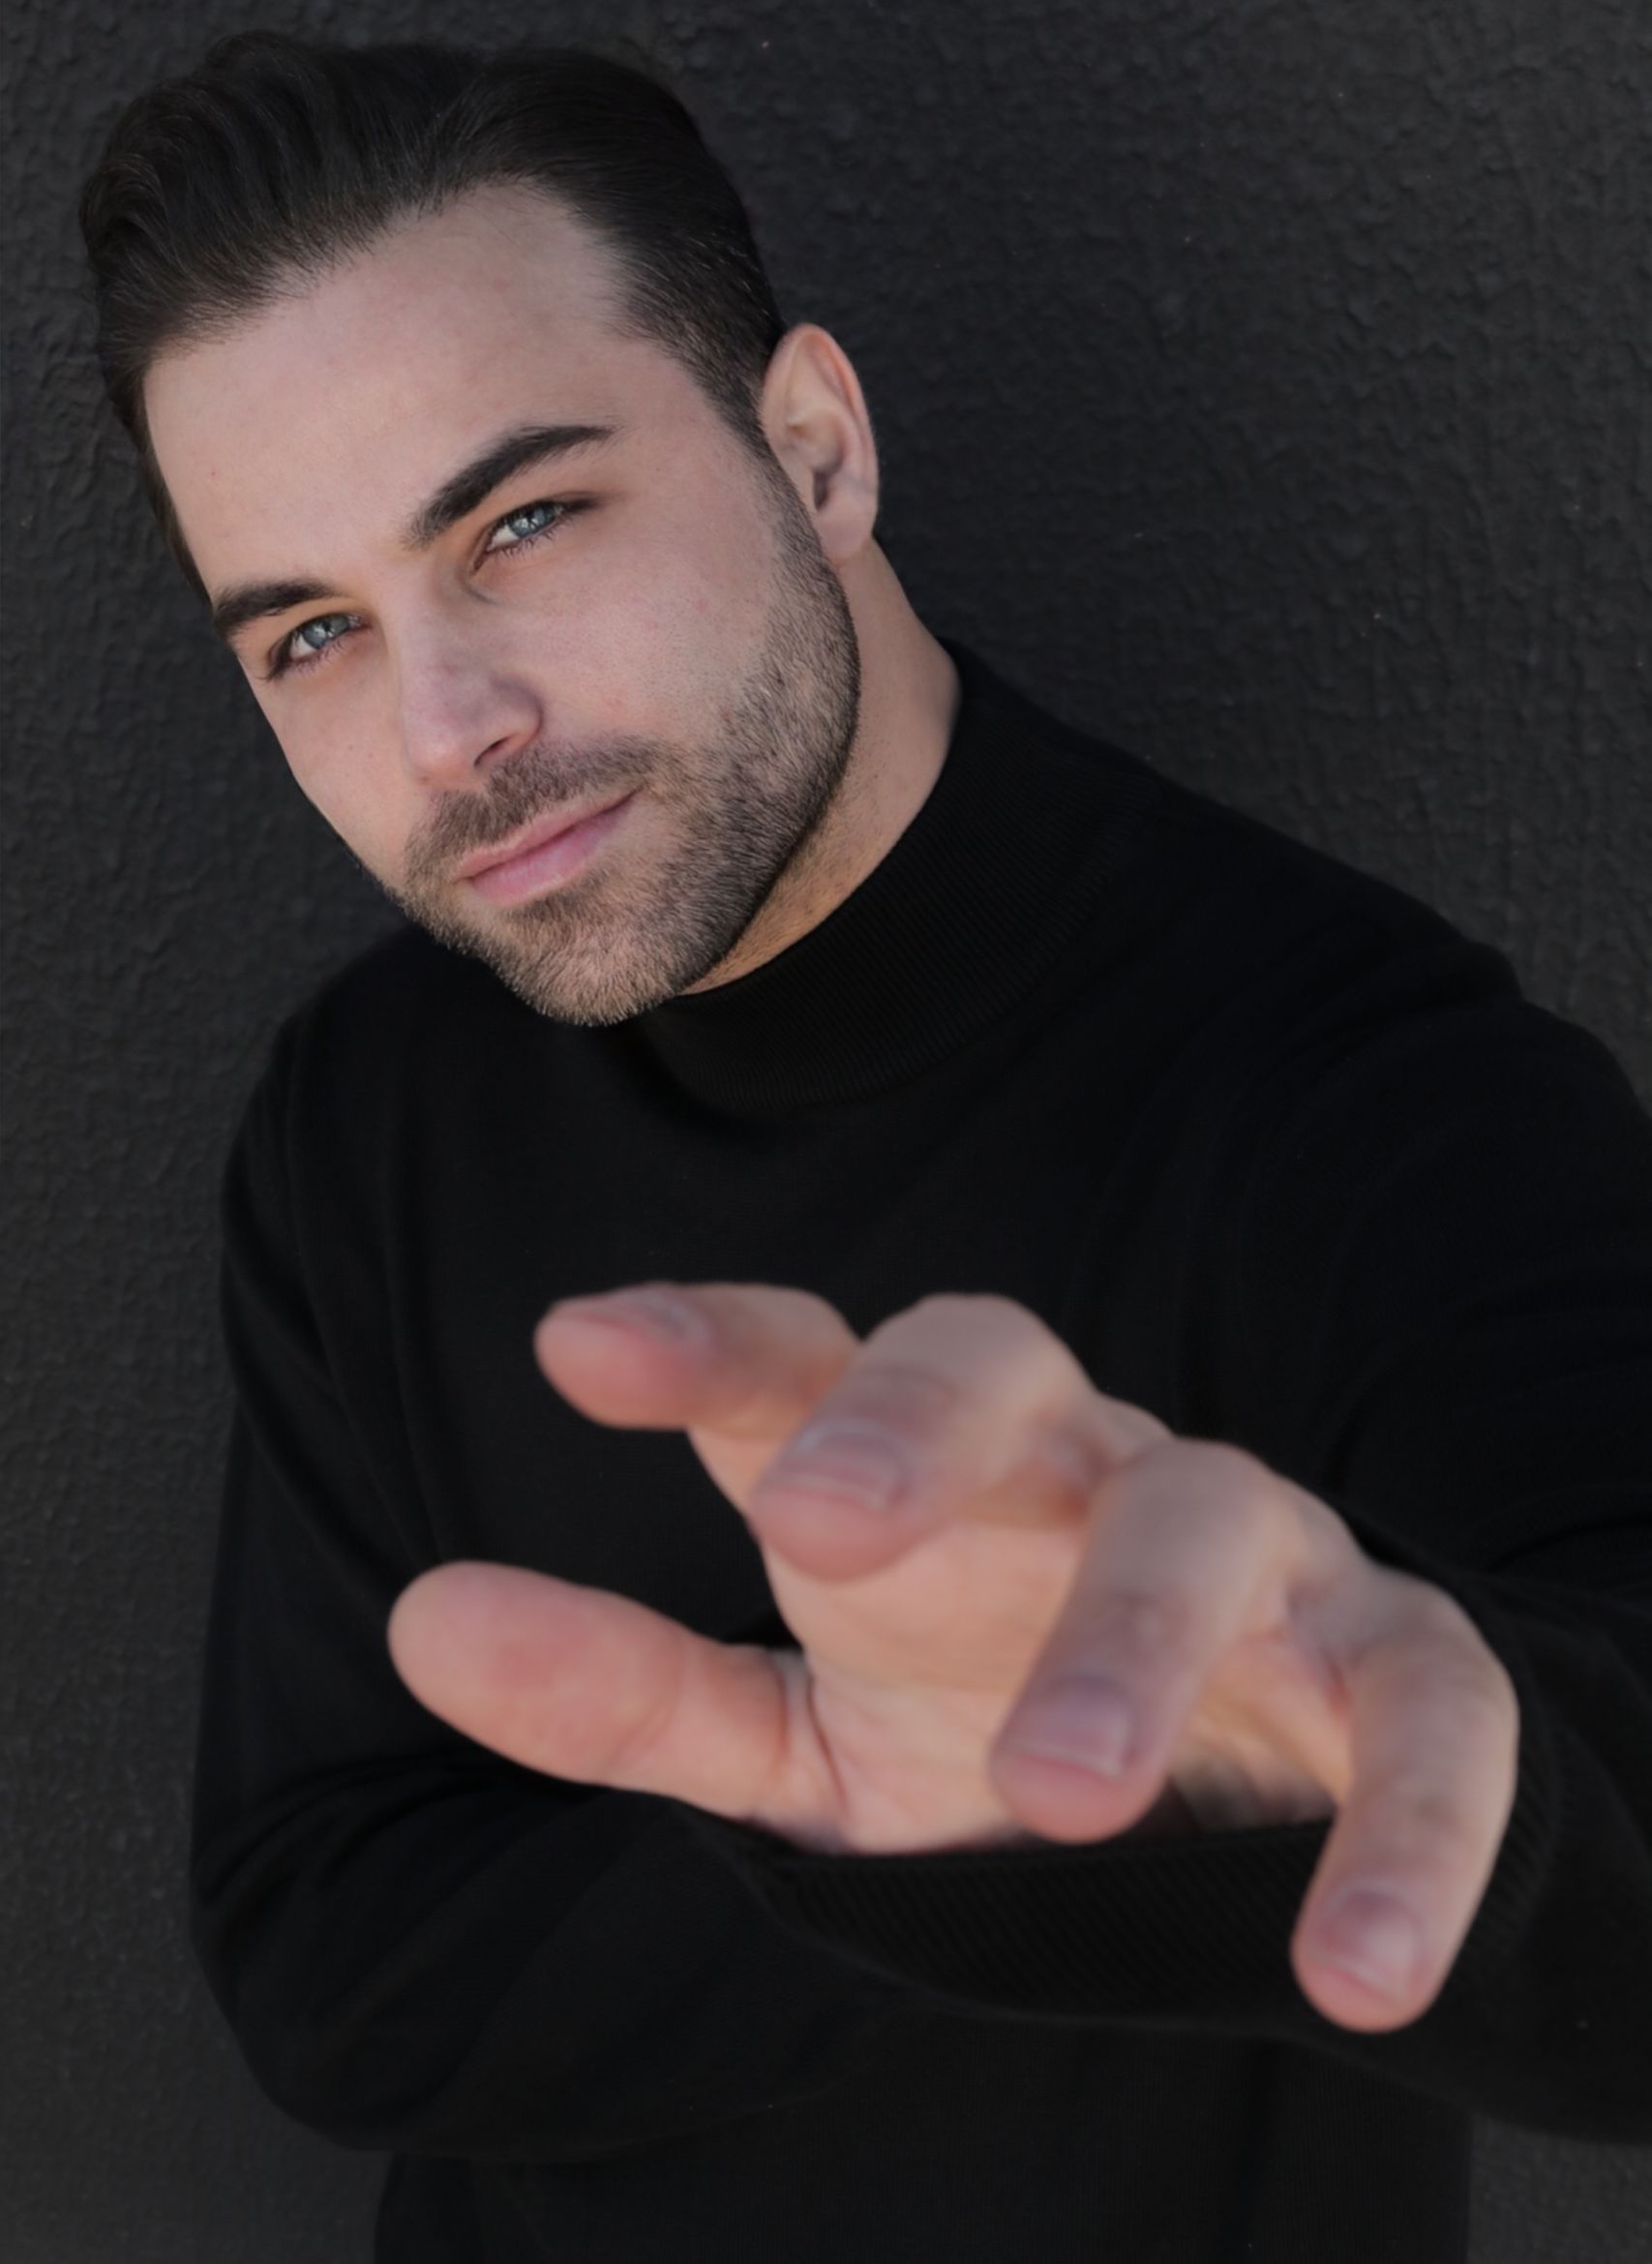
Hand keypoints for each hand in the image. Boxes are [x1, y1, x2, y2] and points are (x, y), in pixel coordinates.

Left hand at [386, 1282, 1519, 2032]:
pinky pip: (1433, 1712)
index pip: (807, 1359)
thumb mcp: (802, 1734)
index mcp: (929, 1467)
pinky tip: (1354, 1966)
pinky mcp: (1399, 1669)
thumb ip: (629, 1687)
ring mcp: (1251, 1552)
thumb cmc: (988, 1720)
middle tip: (825, 1534)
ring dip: (1139, 1638)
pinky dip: (1411, 1830)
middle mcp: (1080, 1467)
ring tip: (1061, 1787)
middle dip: (918, 1432)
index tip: (578, 1347)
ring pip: (1208, 1517)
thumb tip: (422, 1621)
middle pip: (1008, 1372)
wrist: (1248, 1811)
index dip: (704, 1344)